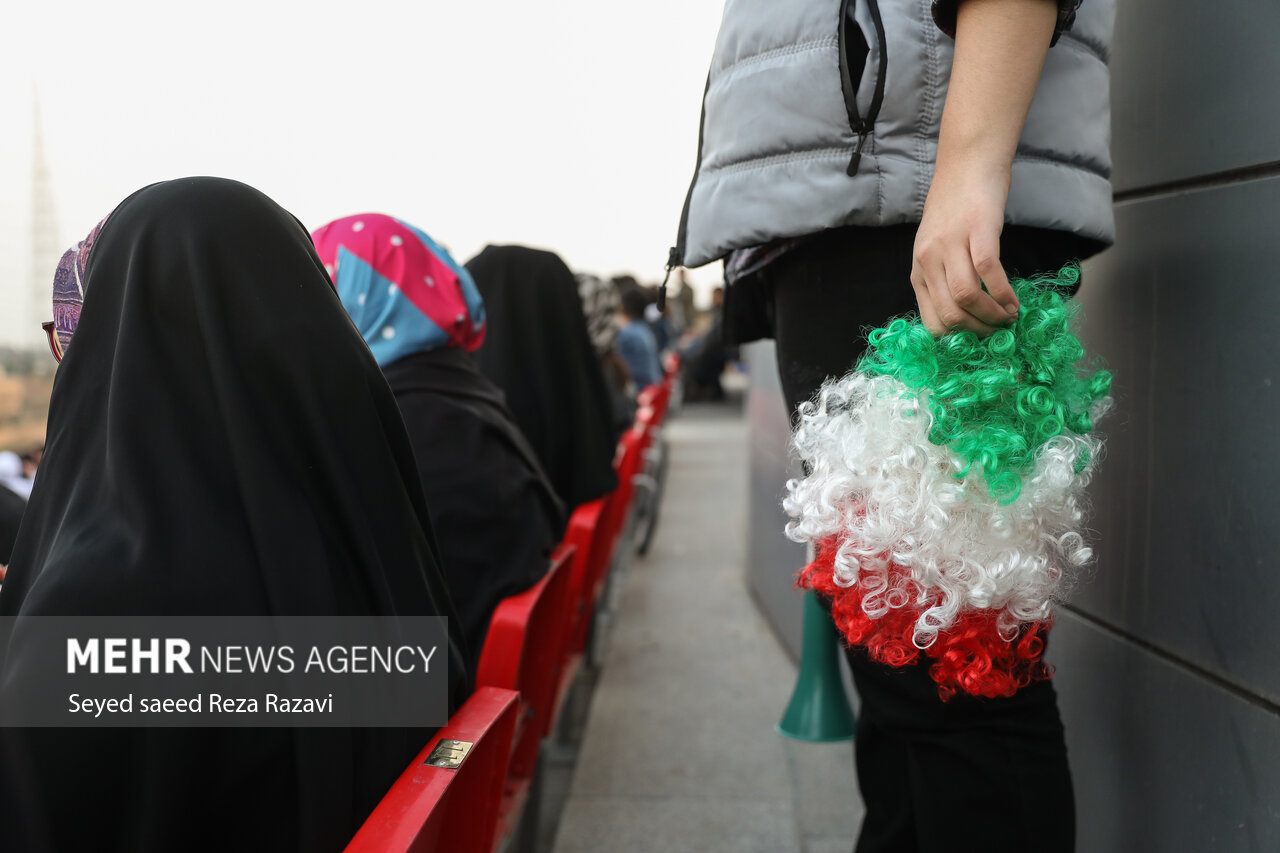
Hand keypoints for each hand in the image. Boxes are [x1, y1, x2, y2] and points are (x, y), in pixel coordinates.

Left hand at [911, 161, 1018, 336]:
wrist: (967, 165)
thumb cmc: (956, 209)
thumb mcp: (937, 249)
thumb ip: (944, 279)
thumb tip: (965, 316)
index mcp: (918, 270)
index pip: (931, 321)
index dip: (957, 338)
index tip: (978, 341)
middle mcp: (928, 260)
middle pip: (950, 313)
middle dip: (978, 331)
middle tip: (998, 332)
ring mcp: (950, 244)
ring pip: (966, 296)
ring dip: (992, 315)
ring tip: (1008, 318)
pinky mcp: (976, 230)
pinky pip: (988, 271)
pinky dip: (1003, 292)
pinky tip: (1014, 301)